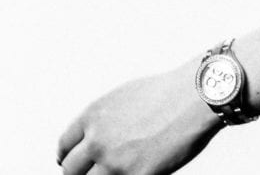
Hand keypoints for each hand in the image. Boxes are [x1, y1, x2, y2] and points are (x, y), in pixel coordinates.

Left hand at [56, 58, 222, 174]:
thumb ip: (104, 119)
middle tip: (89, 173)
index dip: (68, 156)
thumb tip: (95, 134)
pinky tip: (132, 173)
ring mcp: (115, 162)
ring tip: (112, 174)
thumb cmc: (167, 93)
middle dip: (79, 172)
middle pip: (71, 170)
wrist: (194, 98)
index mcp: (92, 117)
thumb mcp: (122, 97)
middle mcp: (98, 140)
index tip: (72, 161)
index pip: (65, 146)